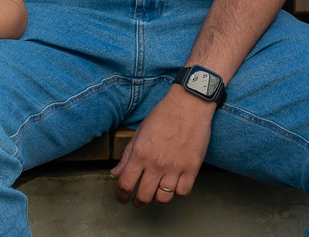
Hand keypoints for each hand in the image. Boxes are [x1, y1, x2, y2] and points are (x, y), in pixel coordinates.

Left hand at [110, 85, 213, 206]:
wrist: (188, 105)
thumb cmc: (163, 115)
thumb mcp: (139, 132)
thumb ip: (127, 155)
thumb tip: (116, 172)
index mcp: (140, 153)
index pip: (125, 184)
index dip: (121, 195)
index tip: (121, 198)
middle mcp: (156, 163)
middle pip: (144, 196)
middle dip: (137, 202)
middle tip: (137, 201)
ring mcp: (175, 167)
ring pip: (163, 198)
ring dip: (157, 200)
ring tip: (156, 195)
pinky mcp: (192, 168)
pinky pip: (183, 192)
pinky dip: (177, 193)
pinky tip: (173, 186)